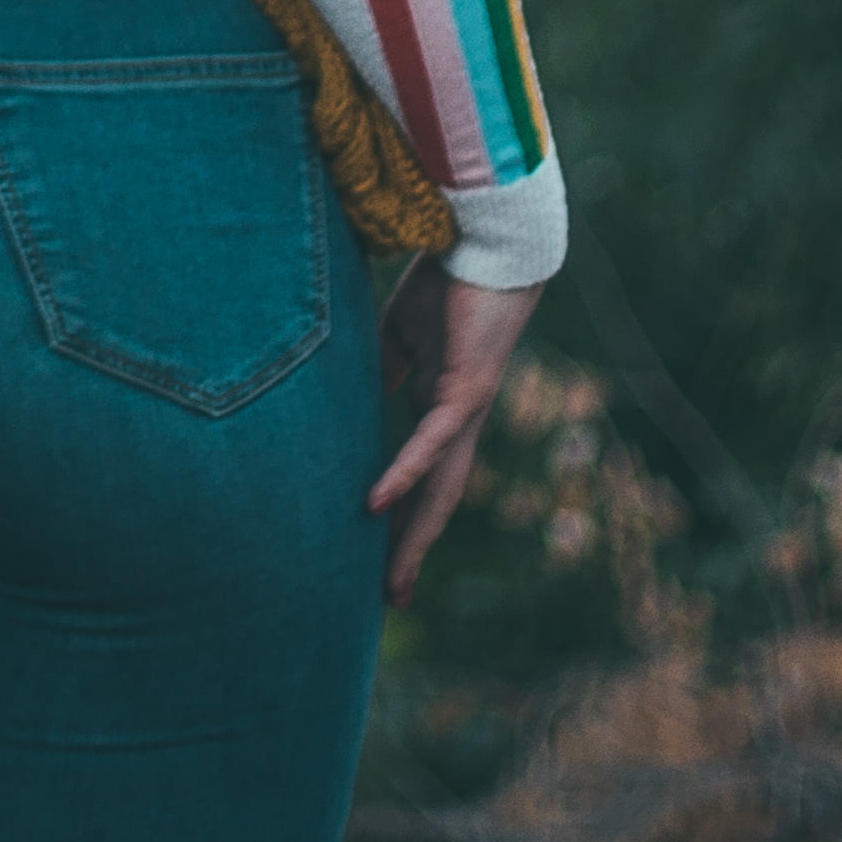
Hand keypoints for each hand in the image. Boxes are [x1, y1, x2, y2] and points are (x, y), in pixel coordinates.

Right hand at [368, 265, 541, 607]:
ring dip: (416, 537)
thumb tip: (353, 402)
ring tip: (393, 581)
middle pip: (436, 501)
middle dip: (413, 550)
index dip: (404, 520)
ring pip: (441, 489)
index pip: (422, 478)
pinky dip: (405, 473)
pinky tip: (377, 504)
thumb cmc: (448, 282)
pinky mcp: (467, 389)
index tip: (384, 562)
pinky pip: (431, 441)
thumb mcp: (400, 336)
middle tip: (392, 599)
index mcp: (441, 408)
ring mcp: (466, 410)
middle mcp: (458, 420)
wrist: (488, 242)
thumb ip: (383, 372)